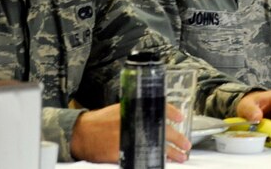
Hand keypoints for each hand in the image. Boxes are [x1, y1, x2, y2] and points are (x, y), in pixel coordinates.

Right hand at [70, 104, 191, 162]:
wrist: (84, 133)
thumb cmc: (102, 120)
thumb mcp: (122, 109)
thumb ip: (139, 111)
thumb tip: (157, 115)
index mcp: (135, 110)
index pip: (160, 108)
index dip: (172, 113)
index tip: (180, 118)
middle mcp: (136, 123)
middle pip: (163, 131)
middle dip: (177, 139)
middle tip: (186, 144)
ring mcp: (132, 139)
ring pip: (157, 147)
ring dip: (171, 153)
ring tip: (180, 157)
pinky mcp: (126, 153)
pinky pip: (145, 157)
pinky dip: (155, 159)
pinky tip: (162, 161)